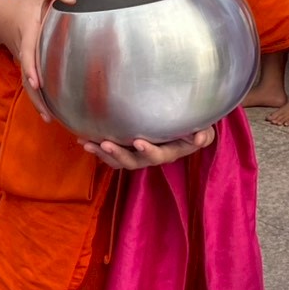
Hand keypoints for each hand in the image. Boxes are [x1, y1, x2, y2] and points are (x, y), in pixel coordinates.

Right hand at [3, 0, 74, 121]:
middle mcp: (23, 48)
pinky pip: (29, 82)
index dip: (31, 67)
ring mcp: (22, 58)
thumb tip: (72, 0)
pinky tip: (48, 111)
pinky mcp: (24, 64)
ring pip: (27, 83)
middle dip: (35, 95)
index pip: (28, 51)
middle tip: (47, 114)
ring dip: (36, 101)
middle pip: (27, 75)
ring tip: (48, 118)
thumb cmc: (22, 2)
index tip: (36, 83)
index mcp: (27, 30)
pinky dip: (37, 97)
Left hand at [83, 127, 215, 169]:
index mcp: (169, 153)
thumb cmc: (196, 128)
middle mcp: (151, 157)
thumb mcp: (204, 131)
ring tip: (87, 143)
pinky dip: (98, 148)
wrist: (186, 130)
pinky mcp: (129, 149)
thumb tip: (199, 137)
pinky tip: (84, 139)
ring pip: (118, 160)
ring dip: (102, 153)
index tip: (139, 141)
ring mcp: (138, 154)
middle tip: (104, 143)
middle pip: (133, 161)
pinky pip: (112, 154)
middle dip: (118, 154)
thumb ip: (203, 134)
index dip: (148, 151)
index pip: (158, 155)